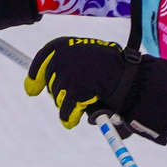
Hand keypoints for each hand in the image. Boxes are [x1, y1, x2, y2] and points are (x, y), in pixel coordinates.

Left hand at [23, 36, 166, 142]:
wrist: (134, 78)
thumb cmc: (113, 70)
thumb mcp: (88, 59)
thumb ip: (67, 66)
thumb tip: (32, 87)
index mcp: (68, 44)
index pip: (44, 56)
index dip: (35, 74)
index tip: (32, 90)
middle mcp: (65, 55)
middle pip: (51, 80)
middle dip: (58, 92)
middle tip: (72, 98)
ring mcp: (70, 72)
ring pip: (58, 96)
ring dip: (67, 104)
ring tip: (86, 102)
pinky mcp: (76, 89)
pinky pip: (65, 110)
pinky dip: (68, 118)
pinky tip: (71, 122)